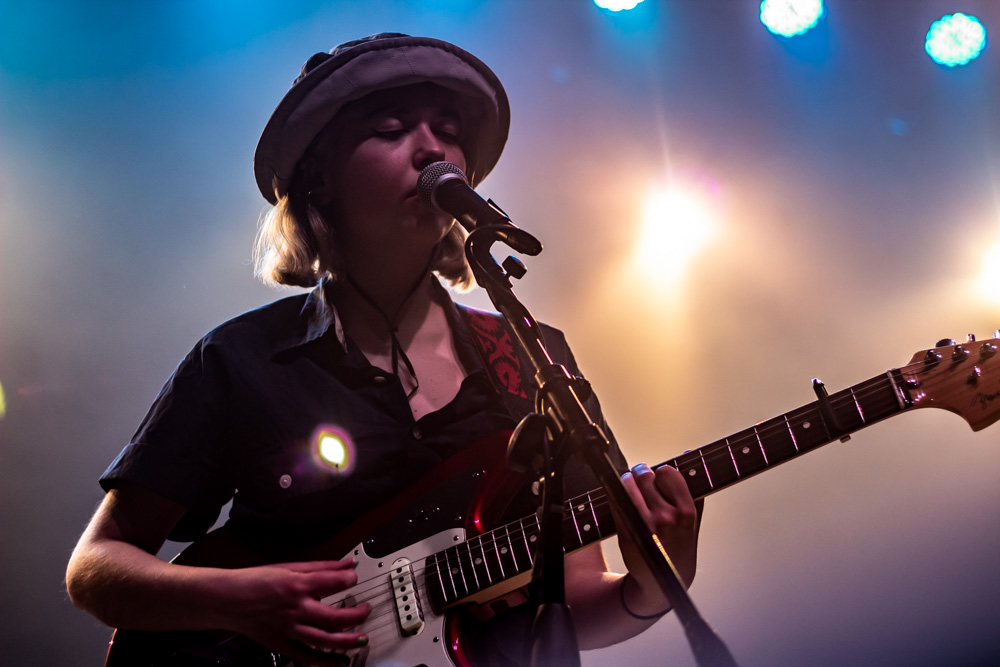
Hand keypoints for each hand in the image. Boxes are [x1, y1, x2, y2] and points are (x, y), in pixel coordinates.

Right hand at [224, 559, 370, 663]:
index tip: (354, 579)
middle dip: (357, 616)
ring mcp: (289, 629)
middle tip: (366, 611)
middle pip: (335, 617)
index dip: (350, 580)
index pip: (334, 582)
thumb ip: (322, 566)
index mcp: (298, 584)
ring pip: (324, 640)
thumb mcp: (290, 566)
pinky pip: (307, 656)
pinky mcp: (281, 644)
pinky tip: (340, 661)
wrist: (228, 599)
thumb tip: (347, 564)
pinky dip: (325, 661)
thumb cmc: (256, 581)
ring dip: (347, 642)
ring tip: (362, 639)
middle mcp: (296, 608)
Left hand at [616, 463, 701, 614]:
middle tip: (641, 476)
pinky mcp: (626, 532)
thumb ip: (693, 491)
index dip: (661, 472)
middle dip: (641, 473)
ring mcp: (645, 525)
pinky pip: (615, 501)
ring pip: (628, 484)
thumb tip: (687, 455)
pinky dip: (615, 494)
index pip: (668, 473)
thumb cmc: (679, 548)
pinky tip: (619, 498)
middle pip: (645, 476)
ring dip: (627, 481)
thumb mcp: (694, 523)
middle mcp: (666, 517)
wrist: (663, 584)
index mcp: (686, 512)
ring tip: (630, 485)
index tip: (660, 476)